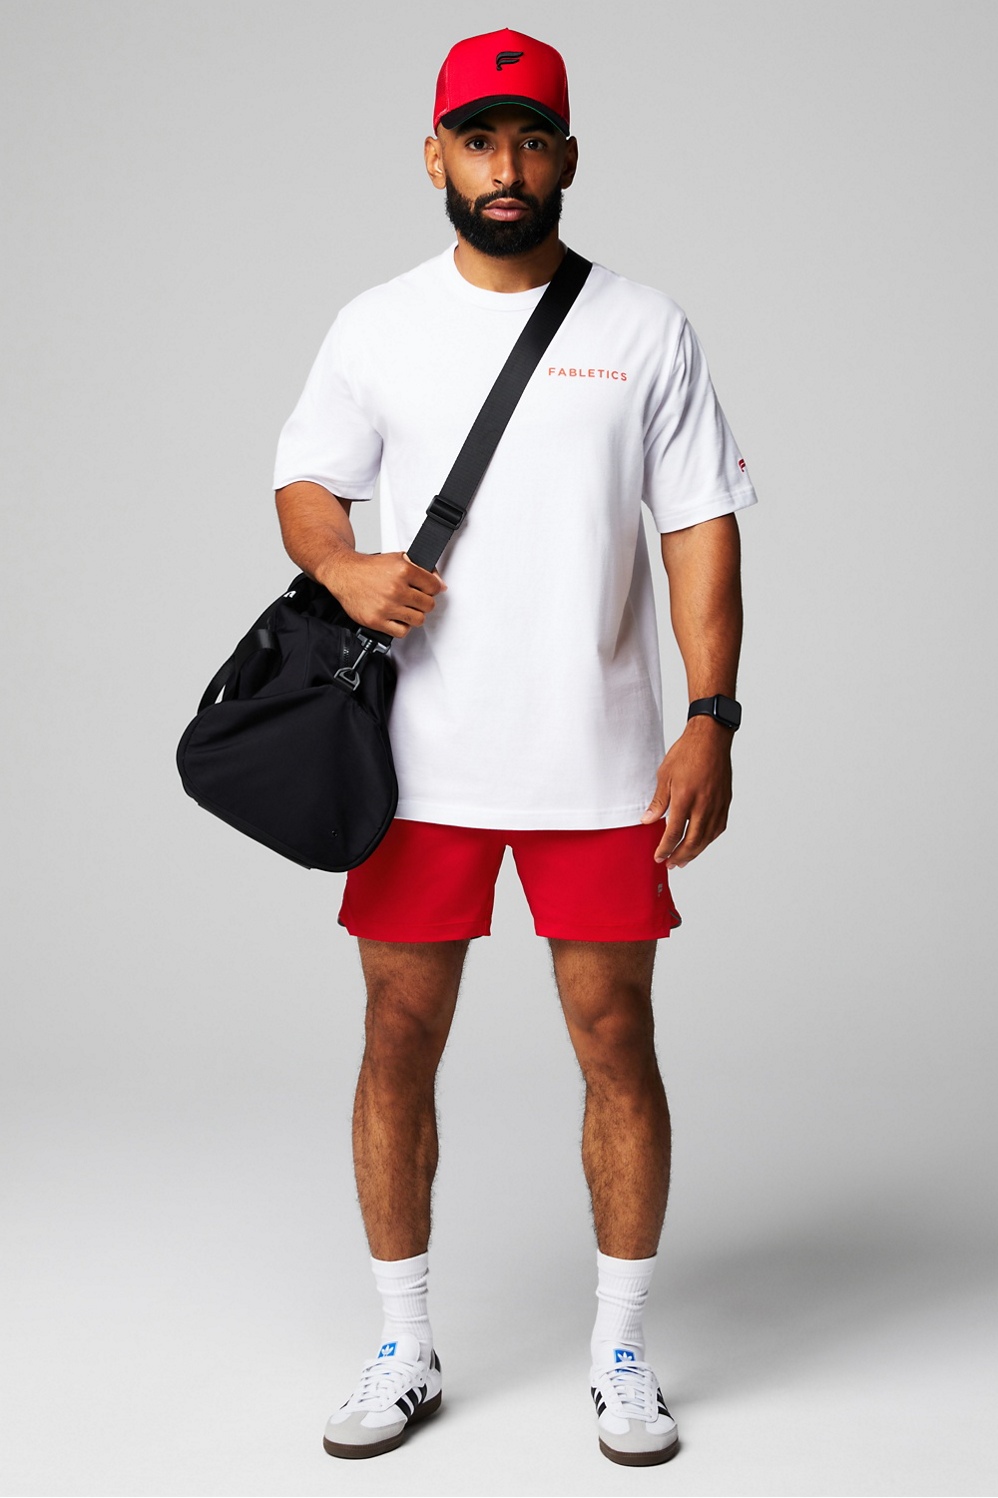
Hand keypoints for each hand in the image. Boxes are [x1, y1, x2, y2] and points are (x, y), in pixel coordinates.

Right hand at [319, 550, 446, 637]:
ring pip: (418, 619)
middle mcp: (396, 589)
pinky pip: (402, 632)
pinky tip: (396, 617)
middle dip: (424, 602)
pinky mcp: (376, 620)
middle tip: (415, 599)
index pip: (434, 587)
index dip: (432, 589)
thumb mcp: (398, 559)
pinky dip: (402, 627)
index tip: (427, 590)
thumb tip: (440, 584)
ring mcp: (386, 606)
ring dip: (414, 615)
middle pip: (428, 605)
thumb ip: (421, 569)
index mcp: (403, 570)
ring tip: (405, 608)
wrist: (344, 574)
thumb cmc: (370, 568)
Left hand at [640, 717, 733, 868]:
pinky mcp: (725, 802)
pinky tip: (701, 842)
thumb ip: (658, 801)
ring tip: (684, 859)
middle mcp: (704, 805)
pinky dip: (708, 839)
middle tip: (670, 864)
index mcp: (685, 798)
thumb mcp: (664, 775)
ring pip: (707, 838)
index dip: (665, 849)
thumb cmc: (687, 753)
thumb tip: (648, 820)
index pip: (674, 833)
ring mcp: (717, 804)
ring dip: (695, 852)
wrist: (711, 738)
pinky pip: (718, 828)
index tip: (658, 857)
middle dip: (679, 856)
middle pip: (692, 841)